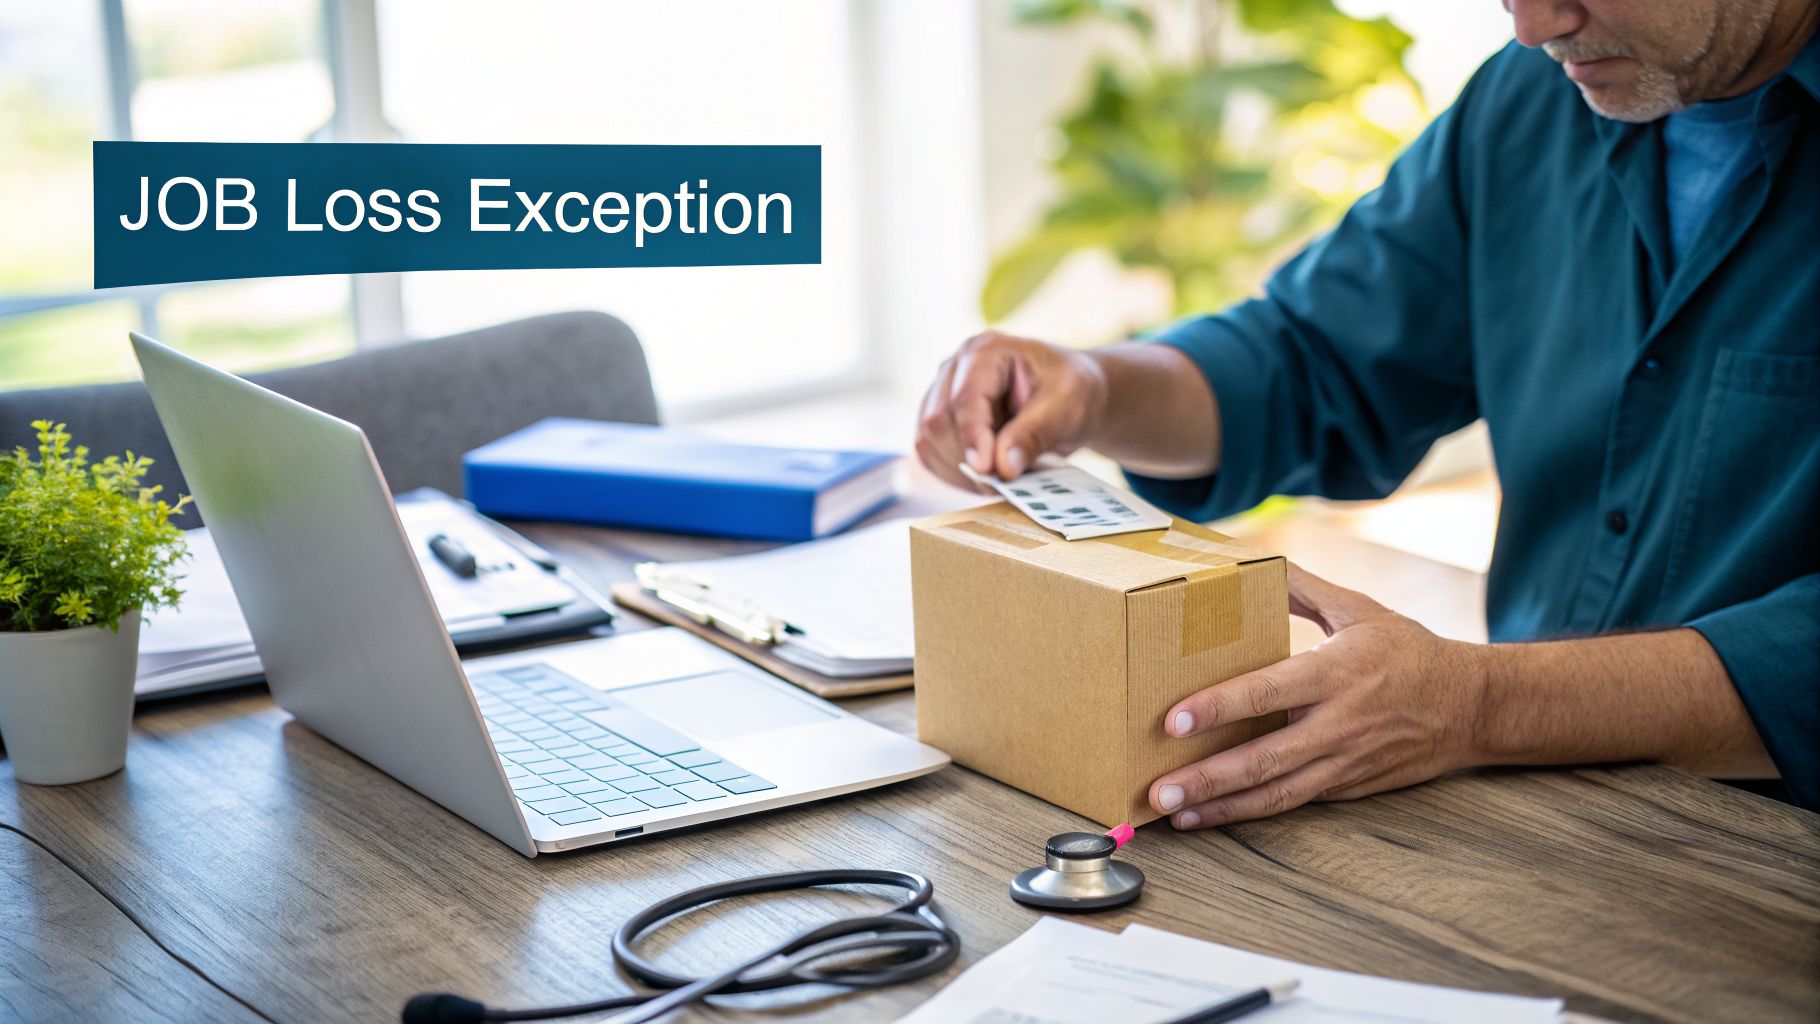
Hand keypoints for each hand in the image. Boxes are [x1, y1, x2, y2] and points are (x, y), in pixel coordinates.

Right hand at [914, 330, 1108, 490]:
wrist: (1072, 396)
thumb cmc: (1073, 391)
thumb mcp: (1066, 409)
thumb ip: (1034, 434)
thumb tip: (1002, 467)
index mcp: (986, 352)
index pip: (965, 398)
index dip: (972, 436)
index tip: (986, 470)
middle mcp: (955, 369)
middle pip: (939, 422)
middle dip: (967, 459)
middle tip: (1002, 485)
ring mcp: (943, 394)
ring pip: (928, 441)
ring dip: (959, 471)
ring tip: (998, 483)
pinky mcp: (941, 421)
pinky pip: (931, 454)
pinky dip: (954, 475)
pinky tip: (984, 480)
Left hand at [1148, 564, 1487, 828]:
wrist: (1472, 706)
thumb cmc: (1409, 652)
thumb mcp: (1359, 610)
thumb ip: (1303, 586)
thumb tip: (1251, 558)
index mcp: (1336, 673)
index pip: (1268, 693)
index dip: (1220, 708)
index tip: (1175, 719)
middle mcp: (1338, 724)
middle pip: (1264, 759)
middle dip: (1208, 777)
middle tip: (1158, 789)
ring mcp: (1344, 763)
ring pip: (1276, 794)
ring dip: (1222, 807)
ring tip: (1174, 813)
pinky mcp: (1347, 787)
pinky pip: (1293, 802)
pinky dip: (1251, 812)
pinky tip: (1212, 815)